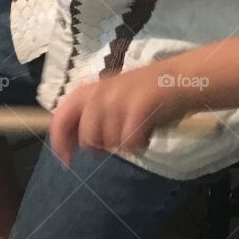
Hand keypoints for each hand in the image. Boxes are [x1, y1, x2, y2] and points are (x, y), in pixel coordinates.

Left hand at [49, 68, 190, 166]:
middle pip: (88, 138)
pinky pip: (129, 143)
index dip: (59, 143)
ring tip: (137, 128)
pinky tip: (147, 131)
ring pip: (110, 142)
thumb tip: (69, 143)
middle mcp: (99, 95)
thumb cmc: (143, 91)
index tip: (65, 161)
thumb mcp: (109, 97)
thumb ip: (89, 115)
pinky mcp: (137, 109)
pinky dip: (139, 143)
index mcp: (88, 91)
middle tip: (119, 138)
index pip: (60, 119)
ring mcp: (118, 101)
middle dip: (102, 146)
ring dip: (124, 143)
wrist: (179, 77)